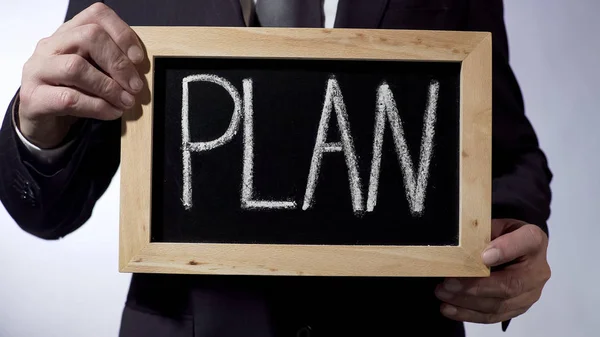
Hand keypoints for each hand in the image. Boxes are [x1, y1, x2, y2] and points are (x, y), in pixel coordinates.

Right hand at [18, 2, 143, 147]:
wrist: (40, 120)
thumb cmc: (71, 91)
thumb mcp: (93, 72)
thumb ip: (111, 64)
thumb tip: (140, 71)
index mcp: (68, 34)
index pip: (97, 15)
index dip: (122, 34)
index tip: (138, 59)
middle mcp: (50, 46)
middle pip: (88, 36)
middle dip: (118, 63)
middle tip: (135, 86)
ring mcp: (38, 70)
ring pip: (76, 67)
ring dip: (109, 87)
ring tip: (126, 102)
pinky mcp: (34, 98)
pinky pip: (69, 99)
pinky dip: (97, 107)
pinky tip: (112, 113)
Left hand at [435, 219, 550, 323]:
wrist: (518, 250)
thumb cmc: (504, 236)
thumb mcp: (496, 225)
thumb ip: (483, 232)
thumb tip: (463, 245)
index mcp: (534, 240)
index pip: (527, 241)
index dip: (505, 249)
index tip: (484, 256)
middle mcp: (538, 270)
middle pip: (510, 284)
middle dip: (474, 286)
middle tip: (447, 283)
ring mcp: (530, 293)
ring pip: (500, 305)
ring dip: (467, 302)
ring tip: (443, 294)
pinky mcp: (519, 308)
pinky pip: (494, 316)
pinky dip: (469, 314)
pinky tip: (449, 309)